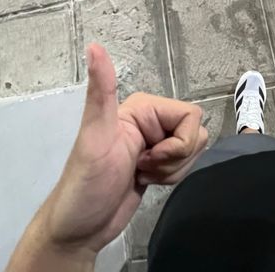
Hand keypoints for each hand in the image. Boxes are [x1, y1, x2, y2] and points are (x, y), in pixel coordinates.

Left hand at [6, 43, 207, 270]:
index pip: (190, 115)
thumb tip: (94, 45)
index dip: (180, 142)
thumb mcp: (94, 137)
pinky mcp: (159, 162)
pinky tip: (147, 181)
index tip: (152, 156)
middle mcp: (152, 120)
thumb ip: (100, 91)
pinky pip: (186, 163)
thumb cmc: (86, 184)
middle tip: (144, 166)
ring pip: (193, 149)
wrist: (80, 229)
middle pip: (194, 132)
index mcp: (143, 108)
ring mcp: (157, 142)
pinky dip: (172, 176)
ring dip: (173, 169)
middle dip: (176, 158)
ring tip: (143, 174)